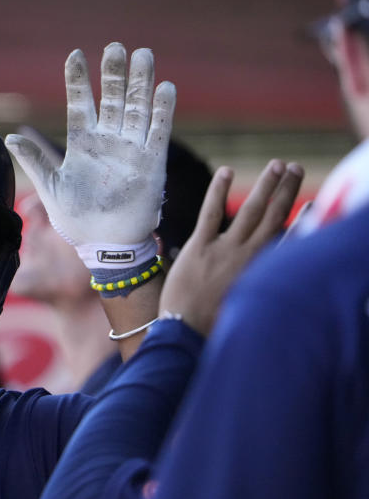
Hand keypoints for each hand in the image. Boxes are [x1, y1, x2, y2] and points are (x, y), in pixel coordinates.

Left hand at [6, 43, 174, 254]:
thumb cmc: (76, 220)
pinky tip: (165, 87)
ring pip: (137, 108)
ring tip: (143, 55)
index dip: (78, 80)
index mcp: (82, 144)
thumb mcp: (52, 189)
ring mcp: (131, 149)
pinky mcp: (152, 163)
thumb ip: (36, 162)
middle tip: (115, 47)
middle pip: (113, 99)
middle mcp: (108, 141)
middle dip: (114, 74)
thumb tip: (11, 137)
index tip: (76, 55)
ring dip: (141, 83)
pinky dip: (162, 111)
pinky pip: (159, 132)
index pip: (80, 104)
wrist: (105, 245)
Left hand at [160, 159, 303, 334]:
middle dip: (286, 190)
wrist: (186, 333)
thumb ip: (256, 287)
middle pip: (274, 216)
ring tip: (277, 165)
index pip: (288, 239)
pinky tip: (226, 171)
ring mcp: (225, 250)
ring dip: (266, 185)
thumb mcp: (246, 307)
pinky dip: (219, 191)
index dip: (300, 219)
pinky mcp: (199, 247)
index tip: (310, 204)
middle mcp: (249, 257)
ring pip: (251, 210)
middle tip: (295, 168)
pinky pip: (212, 213)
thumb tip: (264, 278)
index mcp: (263, 271)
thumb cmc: (213, 326)